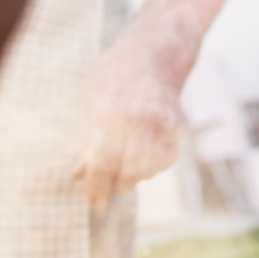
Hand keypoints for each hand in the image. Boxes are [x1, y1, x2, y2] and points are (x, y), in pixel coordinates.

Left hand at [71, 39, 187, 210]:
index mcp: (112, 114)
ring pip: (149, 171)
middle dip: (116, 185)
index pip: (104, 165)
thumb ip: (86, 140)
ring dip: (133, 176)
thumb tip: (79, 176)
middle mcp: (141, 121)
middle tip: (107, 184)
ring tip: (122, 164)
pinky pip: (165, 161)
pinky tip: (141, 155)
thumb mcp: (89, 103)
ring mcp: (164, 124)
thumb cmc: (113, 77)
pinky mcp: (179, 127)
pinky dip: (151, 166)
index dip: (97, 190)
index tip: (95, 204)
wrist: (155, 53)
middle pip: (130, 174)